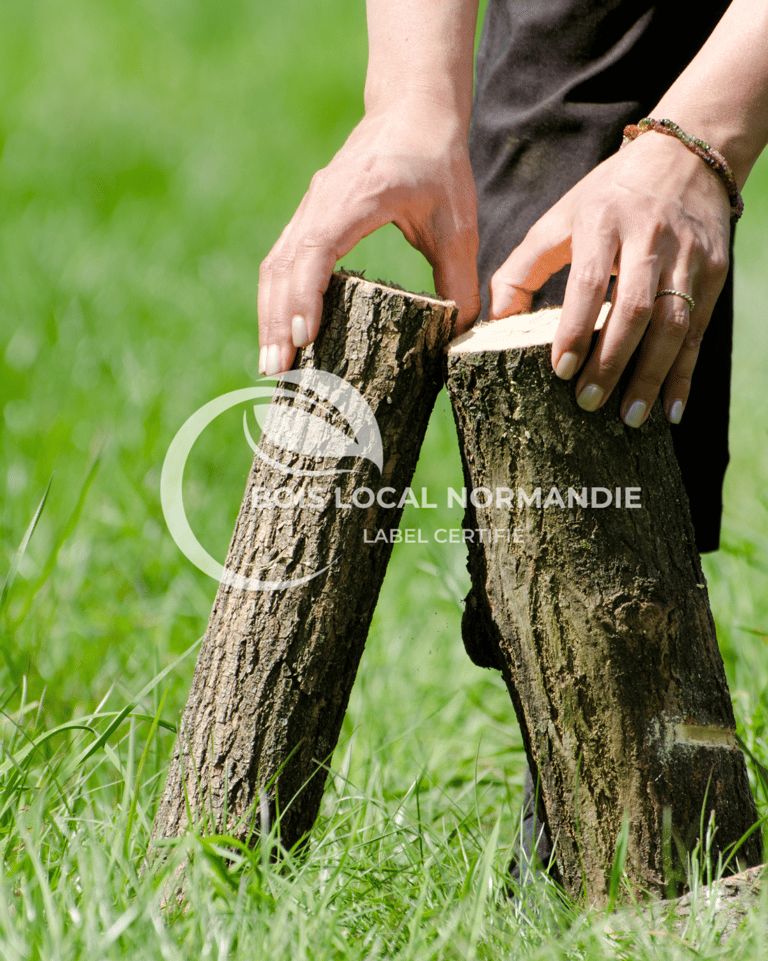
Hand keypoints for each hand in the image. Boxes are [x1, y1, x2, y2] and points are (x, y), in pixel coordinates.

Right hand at [257, 100, 479, 375]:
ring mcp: (310, 207)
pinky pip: (283, 260)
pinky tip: (282, 332)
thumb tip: (459, 336)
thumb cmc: (438, 164)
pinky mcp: (309, 215)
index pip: (317, 248)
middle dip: (277, 320)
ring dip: (270, 314)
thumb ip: (460, 280)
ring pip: (276, 264)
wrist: (413, 111)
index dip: (306, 294)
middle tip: (278, 371)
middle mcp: (323, 199)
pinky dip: (277, 298)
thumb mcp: (459, 224)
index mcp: (359, 195)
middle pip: (285, 264)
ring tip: (273, 364)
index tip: (304, 337)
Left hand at [488, 133, 731, 425]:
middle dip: (611, 362)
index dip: (575, 329)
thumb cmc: (610, 196)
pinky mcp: (714, 271)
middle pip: (634, 309)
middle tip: (588, 403)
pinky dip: (685, 374)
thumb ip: (523, 267)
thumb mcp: (561, 218)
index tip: (560, 370)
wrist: (688, 155)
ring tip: (628, 418)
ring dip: (651, 376)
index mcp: (603, 222)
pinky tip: (671, 410)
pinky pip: (699, 331)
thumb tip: (494, 322)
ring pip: (673, 324)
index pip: (587, 282)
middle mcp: (649, 238)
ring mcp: (687, 255)